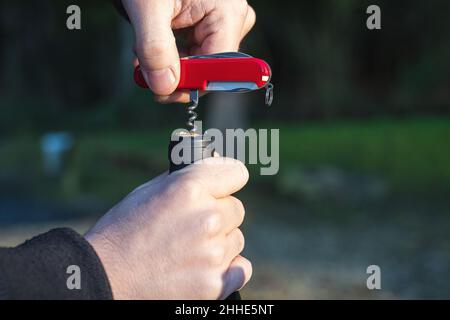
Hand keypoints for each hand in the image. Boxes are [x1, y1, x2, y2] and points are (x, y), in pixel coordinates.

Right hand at [85, 157, 251, 298]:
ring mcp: (213, 253)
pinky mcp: (215, 284)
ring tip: (188, 250)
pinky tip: (204, 267)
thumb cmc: (122, 232)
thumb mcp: (148, 191)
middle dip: (219, 215)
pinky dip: (228, 269)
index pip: (236, 173)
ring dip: (220, 242)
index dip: (227, 179)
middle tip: (192, 226)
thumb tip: (212, 170)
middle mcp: (207, 218)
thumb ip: (186, 180)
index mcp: (189, 188)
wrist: (104, 278)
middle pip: (236, 209)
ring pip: (236, 239)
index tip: (223, 186)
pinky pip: (241, 268)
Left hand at [122, 0, 255, 102]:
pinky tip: (151, 48)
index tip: (159, 89)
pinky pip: (192, 52)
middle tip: (142, 69)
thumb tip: (165, 87)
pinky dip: (169, 55)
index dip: (189, 84)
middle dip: (173, 74)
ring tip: (141, 54)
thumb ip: (155, 48)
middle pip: (207, 69)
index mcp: (228, 14)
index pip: (218, 69)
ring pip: (197, 63)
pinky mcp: (207, 24)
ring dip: (167, 65)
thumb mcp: (148, 6)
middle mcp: (231, 20)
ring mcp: (220, 22)